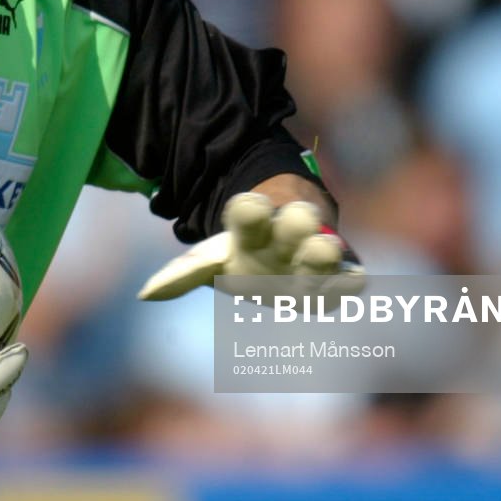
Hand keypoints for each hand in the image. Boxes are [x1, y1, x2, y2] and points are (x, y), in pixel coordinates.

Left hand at [137, 191, 363, 300]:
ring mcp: (316, 251)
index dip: (248, 211)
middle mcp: (288, 233)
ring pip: (325, 247)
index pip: (249, 213)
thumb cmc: (249, 249)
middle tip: (297, 221)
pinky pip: (350, 275)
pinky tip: (355, 281)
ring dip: (325, 253)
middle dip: (297, 224)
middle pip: (295, 222)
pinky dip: (351, 279)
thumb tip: (144, 294)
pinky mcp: (340, 273)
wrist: (295, 236)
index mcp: (254, 225)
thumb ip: (183, 273)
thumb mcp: (214, 258)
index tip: (248, 206)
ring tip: (328, 251)